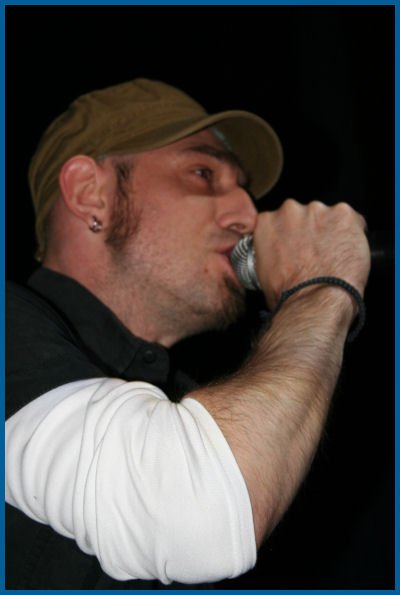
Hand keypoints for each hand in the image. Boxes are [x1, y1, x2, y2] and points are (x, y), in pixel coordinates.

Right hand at [253, 199, 370, 307]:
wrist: (315, 302)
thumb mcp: (263, 273)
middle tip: (315, 254)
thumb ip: (269, 254)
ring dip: (330, 231)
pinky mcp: (343, 215)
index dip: (290, 234)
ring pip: (328, 217)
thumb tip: (279, 258)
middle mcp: (290, 211)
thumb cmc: (289, 294)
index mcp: (267, 223)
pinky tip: (347, 253)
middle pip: (303, 215)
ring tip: (332, 257)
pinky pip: (352, 220)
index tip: (296, 246)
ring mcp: (318, 211)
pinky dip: (352, 233)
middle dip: (310, 230)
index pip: (278, 220)